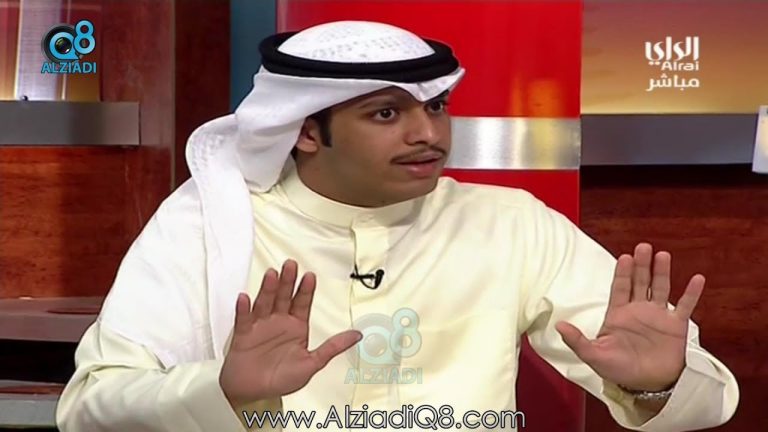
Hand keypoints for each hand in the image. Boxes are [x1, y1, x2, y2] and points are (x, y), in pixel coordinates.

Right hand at [219, 259, 361, 406]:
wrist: (254, 393)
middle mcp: (279, 321)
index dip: (306, 290)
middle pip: (284, 297)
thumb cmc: (281, 379)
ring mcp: (260, 326)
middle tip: (291, 265)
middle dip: (288, 282)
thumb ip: (333, 347)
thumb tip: (357, 335)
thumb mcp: (312, 363)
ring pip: (265, 303)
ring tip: (272, 275)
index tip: (310, 277)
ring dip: (268, 289)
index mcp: (296, 326)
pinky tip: (245, 298)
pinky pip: (243, 319)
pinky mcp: (243, 334)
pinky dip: (243, 309)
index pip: (303, 303)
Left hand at [556, 243, 703, 390]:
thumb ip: (577, 340)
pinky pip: (686, 306)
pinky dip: (691, 293)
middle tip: (643, 247)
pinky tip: (697, 278)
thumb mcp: (594, 356)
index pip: (620, 287)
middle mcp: (638, 310)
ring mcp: (658, 316)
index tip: (625, 258)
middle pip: (639, 282)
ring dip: (662, 272)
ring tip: (662, 255)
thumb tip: (559, 326)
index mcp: (618, 314)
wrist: (648, 386)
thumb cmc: (619, 370)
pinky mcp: (676, 326)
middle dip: (641, 265)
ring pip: (660, 288)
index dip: (622, 272)